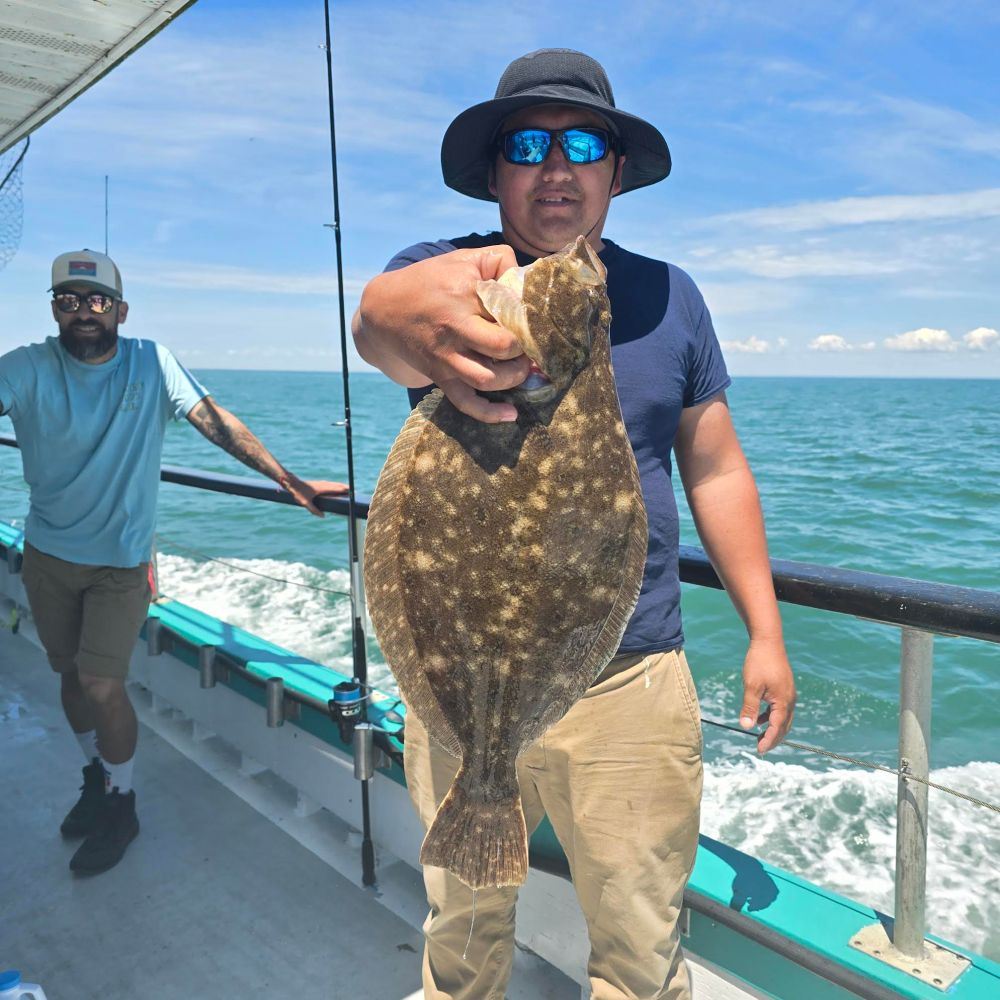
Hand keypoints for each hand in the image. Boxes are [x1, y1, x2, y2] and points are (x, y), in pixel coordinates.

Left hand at [282, 476, 348, 516]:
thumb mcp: (305, 503)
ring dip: (339, 485)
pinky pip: (328, 484)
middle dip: (344, 487)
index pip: (335, 489)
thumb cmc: (298, 492)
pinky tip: (332, 486)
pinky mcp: (316, 483)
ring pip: (332, 484)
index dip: (343, 490)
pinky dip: (333, 485)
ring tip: (345, 488)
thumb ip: (314, 510)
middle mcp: (322, 484)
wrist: (291, 483)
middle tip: (352, 490)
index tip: (351, 492)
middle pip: (335, 485)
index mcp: (321, 488)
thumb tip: (323, 516)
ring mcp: (319, 483)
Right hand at [356, 246, 531, 422]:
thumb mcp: (463, 259)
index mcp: (464, 293)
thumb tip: (529, 279)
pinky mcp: (440, 376)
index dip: (530, 318)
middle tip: (531, 345)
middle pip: (503, 346)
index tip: (538, 321)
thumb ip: (500, 260)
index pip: (510, 309)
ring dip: (514, 377)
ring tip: (521, 368)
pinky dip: (489, 413)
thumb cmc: (431, 281)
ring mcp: (446, 356)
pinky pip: (465, 402)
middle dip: (525, 349)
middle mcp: (455, 326)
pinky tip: (511, 414)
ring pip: (488, 378)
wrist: (383, 309)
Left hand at [739, 638, 795, 753]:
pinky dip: (771, 717)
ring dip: (773, 728)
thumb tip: (746, 727)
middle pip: (784, 726)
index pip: (777, 728)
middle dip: (773, 738)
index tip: (759, 751)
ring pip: (783, 718)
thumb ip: (750, 707)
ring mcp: (788, 693)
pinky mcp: (784, 688)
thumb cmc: (759, 662)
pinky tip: (759, 718)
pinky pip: (780, 708)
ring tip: (759, 736)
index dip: (768, 740)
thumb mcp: (751, 686)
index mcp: (783, 701)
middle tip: (760, 748)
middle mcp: (790, 699)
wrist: (768, 641)